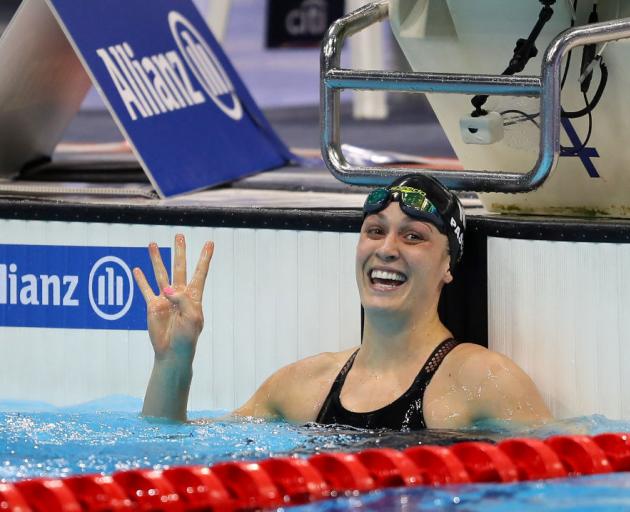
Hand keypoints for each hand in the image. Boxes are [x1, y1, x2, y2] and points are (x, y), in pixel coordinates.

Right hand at [133, 234, 213, 361]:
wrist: (173, 352)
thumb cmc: (187, 337)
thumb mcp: (192, 318)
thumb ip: (182, 300)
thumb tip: (166, 289)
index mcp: (194, 297)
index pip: (200, 272)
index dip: (205, 258)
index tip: (210, 243)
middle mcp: (179, 294)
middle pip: (179, 267)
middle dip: (180, 252)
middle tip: (179, 236)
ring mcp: (165, 299)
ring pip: (160, 274)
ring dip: (157, 259)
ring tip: (152, 244)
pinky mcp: (153, 306)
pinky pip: (146, 290)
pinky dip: (141, 280)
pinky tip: (137, 269)